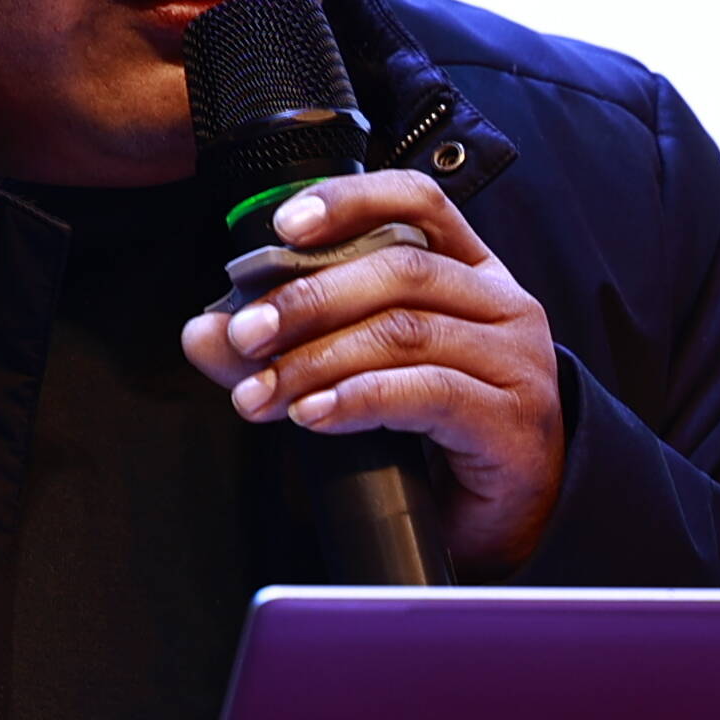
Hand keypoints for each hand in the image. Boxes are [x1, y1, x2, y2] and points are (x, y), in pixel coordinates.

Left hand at [179, 172, 566, 576]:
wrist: (510, 519)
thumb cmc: (438, 436)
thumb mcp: (359, 375)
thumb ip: (286, 347)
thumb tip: (203, 332)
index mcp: (471, 271)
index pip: (418, 203)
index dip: (351, 200)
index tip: (283, 224)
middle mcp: (502, 305)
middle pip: (400, 270)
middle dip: (307, 299)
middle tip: (243, 334)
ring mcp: (515, 361)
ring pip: (405, 332)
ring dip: (318, 359)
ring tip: (262, 391)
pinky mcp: (512, 420)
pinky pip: (428, 392)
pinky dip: (359, 399)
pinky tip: (313, 415)